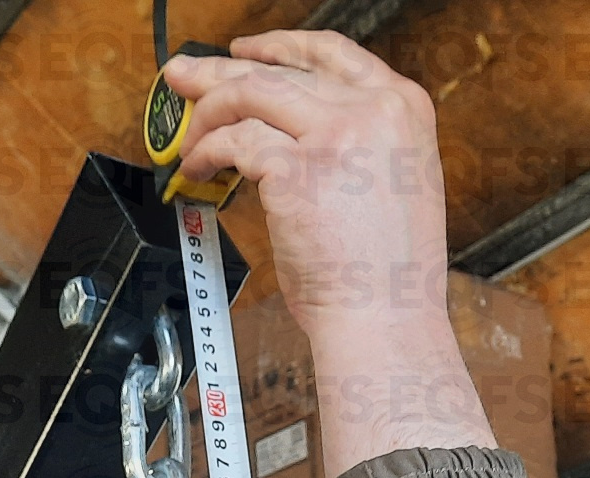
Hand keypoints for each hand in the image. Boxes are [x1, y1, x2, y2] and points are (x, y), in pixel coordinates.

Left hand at [165, 31, 495, 477]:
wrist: (386, 320)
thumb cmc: (389, 278)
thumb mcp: (397, 186)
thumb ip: (361, 146)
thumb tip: (298, 135)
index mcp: (404, 110)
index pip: (333, 54)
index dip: (282, 47)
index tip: (247, 52)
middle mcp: (372, 112)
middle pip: (281, 71)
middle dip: (222, 72)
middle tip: (185, 77)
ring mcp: (332, 137)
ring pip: (250, 95)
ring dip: (208, 113)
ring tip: (187, 135)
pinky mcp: (293, 170)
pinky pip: (234, 143)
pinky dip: (206, 152)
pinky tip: (196, 167)